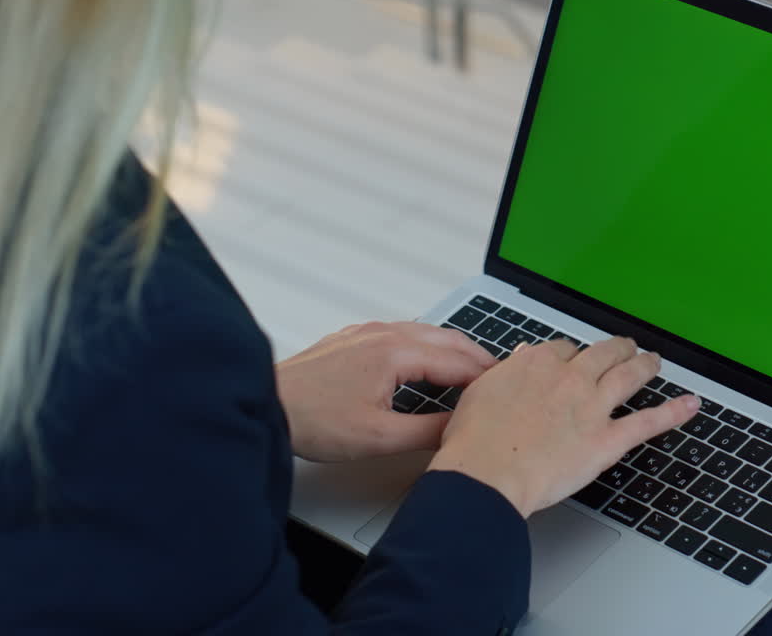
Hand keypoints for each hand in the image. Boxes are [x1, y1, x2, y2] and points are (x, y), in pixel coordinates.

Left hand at [276, 322, 494, 461]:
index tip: (506, 391)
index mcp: (396, 352)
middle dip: (478, 358)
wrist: (265, 404)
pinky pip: (403, 334)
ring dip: (453, 350)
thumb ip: (427, 433)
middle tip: (500, 378)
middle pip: (448, 340)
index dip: (487, 379)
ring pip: (426, 334)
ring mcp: (367, 333)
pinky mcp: (353, 339)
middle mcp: (384, 334)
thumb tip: (459, 431)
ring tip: (471, 370)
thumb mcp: (378, 438)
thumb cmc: (311, 419)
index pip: (458, 362)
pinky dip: (427, 346)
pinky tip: (426, 362)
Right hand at [427, 337, 699, 517]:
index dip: (573, 355)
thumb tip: (521, 359)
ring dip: (645, 365)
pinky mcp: (607, 440)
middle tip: (624, 348)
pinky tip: (690, 405)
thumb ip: (507, 373)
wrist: (486, 474)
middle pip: (603, 353)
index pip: (565, 348)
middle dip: (617, 349)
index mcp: (537, 364)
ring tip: (654, 361)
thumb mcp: (481, 392)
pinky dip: (673, 412)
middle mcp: (570, 378)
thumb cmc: (475, 441)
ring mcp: (592, 407)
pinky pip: (648, 422)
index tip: (574, 360)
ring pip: (628, 376)